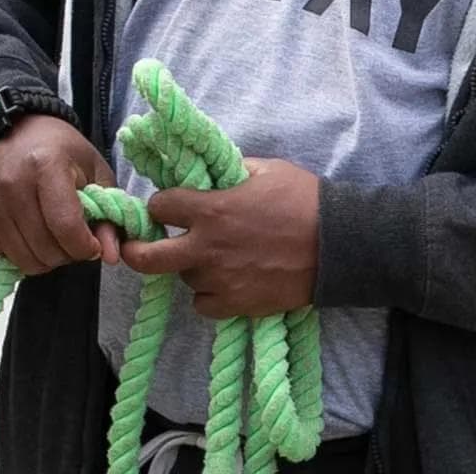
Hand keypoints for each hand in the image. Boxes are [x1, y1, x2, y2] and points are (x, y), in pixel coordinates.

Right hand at [0, 114, 123, 274]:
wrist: (16, 130)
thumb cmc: (62, 150)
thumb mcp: (95, 171)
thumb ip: (107, 214)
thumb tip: (111, 255)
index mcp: (46, 165)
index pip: (66, 226)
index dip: (85, 246)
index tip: (93, 245)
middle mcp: (14, 184)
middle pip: (45, 248)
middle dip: (67, 254)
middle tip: (74, 239)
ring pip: (24, 259)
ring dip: (45, 258)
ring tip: (54, 238)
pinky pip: (1, 254)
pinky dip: (19, 253)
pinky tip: (30, 234)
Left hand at [119, 158, 319, 318]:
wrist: (339, 245)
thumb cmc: (304, 200)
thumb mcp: (263, 170)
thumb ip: (227, 172)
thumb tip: (206, 173)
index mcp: (211, 210)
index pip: (160, 206)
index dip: (161, 203)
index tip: (168, 205)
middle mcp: (207, 247)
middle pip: (147, 258)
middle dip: (136, 250)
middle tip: (138, 245)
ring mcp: (221, 280)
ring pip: (182, 278)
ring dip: (189, 266)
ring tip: (210, 256)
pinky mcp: (237, 305)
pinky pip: (202, 305)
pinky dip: (207, 294)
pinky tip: (222, 281)